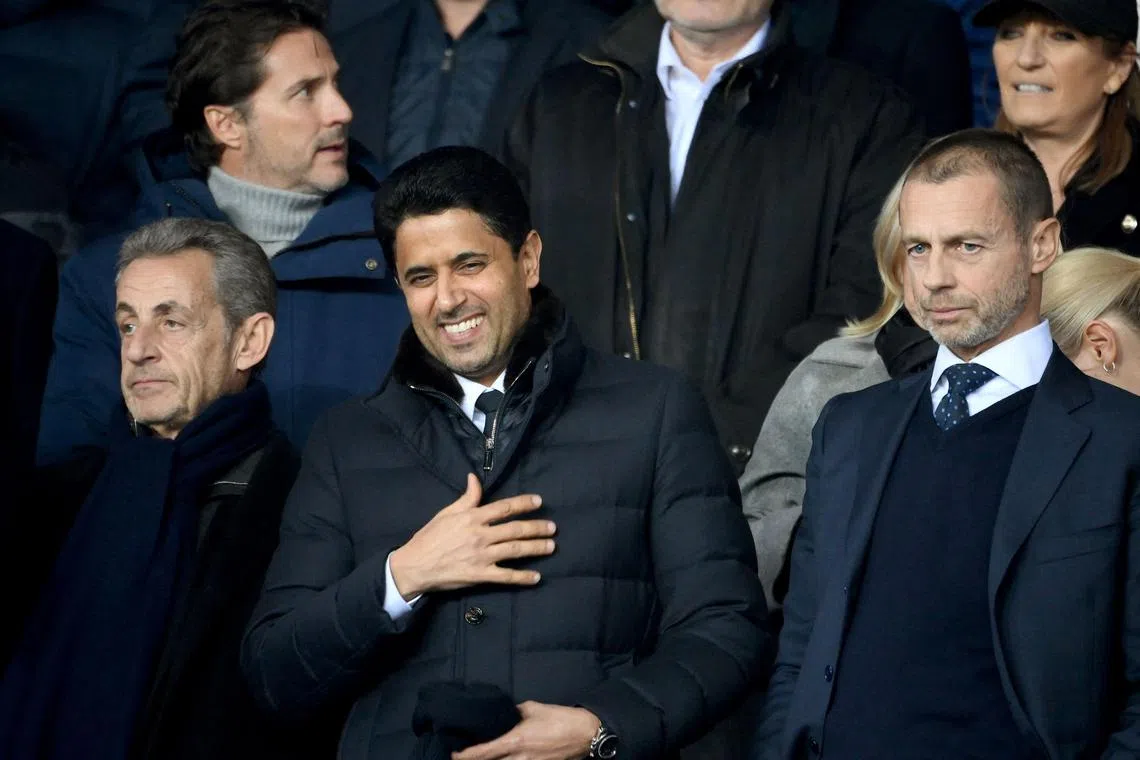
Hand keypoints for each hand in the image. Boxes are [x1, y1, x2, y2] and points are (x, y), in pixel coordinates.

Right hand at [389, 474, 555, 597]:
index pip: (504, 508)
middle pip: (515, 529)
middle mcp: (480, 536)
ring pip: (515, 550)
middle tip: (553, 527)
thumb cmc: (430, 537)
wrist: (415, 565)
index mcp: (472, 518)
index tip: (539, 501)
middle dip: (537, 527)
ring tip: (551, 546)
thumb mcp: (447, 513)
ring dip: (536, 548)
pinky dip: (522, 577)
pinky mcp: (480, 575)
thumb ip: (466, 498)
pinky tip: (536, 577)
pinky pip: (506, 576)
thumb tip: (474, 478)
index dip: (523, 503)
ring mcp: (481, 556)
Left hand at [452, 702, 599, 759]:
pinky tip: (505, 759)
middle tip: (462, 758)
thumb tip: (505, 713)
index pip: (484, 752)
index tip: (454, 754)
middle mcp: (519, 758)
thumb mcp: (533, 708)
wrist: (585, 734)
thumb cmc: (559, 718)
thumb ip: (515, 712)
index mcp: (515, 741)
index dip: (466, 755)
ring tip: (481, 758)